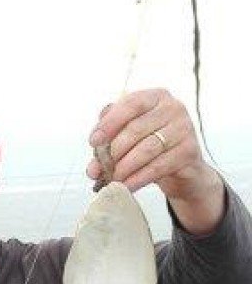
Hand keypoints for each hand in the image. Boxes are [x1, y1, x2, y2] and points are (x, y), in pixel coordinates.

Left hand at [86, 89, 223, 233]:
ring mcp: (184, 129)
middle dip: (113, 152)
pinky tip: (126, 186)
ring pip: (146, 149)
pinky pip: (158, 167)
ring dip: (124, 167)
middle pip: (136, 129)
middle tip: (98, 170)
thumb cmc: (151, 147)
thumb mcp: (130, 136)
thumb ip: (110, 139)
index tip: (94, 141)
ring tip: (111, 180)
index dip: (109, 123)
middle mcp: (173, 108)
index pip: (130, 103)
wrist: (182, 170)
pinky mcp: (189, 152)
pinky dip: (138, 178)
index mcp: (156, 97)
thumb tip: (94, 163)